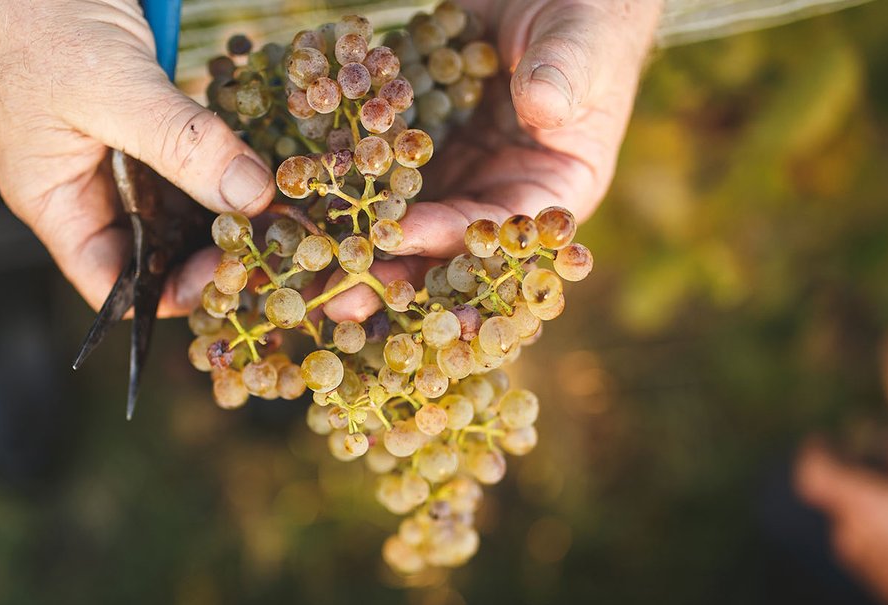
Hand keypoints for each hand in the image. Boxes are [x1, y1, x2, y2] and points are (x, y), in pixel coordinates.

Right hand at [0, 0, 273, 314]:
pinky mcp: (146, 115)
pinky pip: (190, 155)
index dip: (166, 294)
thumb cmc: (38, 18)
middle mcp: (86, 185)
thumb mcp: (111, 88)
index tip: (230, 276)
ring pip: (178, 204)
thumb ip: (179, 144)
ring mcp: (117, 150)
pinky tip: (265, 167)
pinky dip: (225, 163)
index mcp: (53, 200)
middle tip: (272, 245)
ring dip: (224, 209)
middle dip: (208, 254)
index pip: (109, 282)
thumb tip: (250, 197)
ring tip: (278, 213)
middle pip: (153, 249)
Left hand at [323, 0, 662, 319]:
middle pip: (443, 241)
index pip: (502, 228)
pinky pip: (378, 164)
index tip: (401, 237)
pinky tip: (299, 194)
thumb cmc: (588, 13)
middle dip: (392, 267)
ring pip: (404, 214)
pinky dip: (342, 179)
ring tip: (307, 261)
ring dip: (357, 240)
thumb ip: (566, 73)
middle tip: (339, 295)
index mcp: (554, 188)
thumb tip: (542, 106)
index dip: (452, 236)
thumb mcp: (583, 40)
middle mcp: (499, 189)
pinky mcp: (419, 139)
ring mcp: (456, 167)